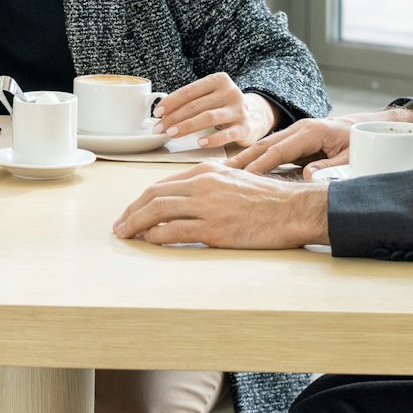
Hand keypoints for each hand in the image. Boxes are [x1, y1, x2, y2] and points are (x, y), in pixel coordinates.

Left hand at [112, 163, 327, 248]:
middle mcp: (203, 184)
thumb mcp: (232, 180)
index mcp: (205, 171)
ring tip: (126, 234)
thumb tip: (181, 202)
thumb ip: (207, 187)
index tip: (131, 212)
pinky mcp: (215, 229)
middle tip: (119, 225)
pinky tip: (150, 241)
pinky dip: (157, 237)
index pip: (162, 184)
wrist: (292, 209)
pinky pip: (175, 231)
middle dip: (131, 211)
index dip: (141, 200)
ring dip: (136, 224)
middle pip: (153, 195)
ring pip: (158, 211)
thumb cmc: (267, 199)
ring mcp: (208, 206)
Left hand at [153, 72, 276, 148]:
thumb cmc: (223, 106)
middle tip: (158, 128)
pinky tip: (198, 142)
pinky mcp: (244, 128)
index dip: (171, 102)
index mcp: (218, 80)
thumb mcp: (211, 96)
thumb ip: (192, 100)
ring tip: (171, 134)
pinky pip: (225, 134)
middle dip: (173, 117)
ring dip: (187, 127)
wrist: (256, 116)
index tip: (157, 113)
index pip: (190, 91)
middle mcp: (230, 92)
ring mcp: (238, 110)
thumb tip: (162, 112)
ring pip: (208, 118)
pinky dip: (211, 139)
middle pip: (196, 105)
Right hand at [227, 106, 412, 176]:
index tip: (244, 176)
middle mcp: (299, 129)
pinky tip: (243, 170)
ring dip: (246, 159)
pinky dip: (257, 159)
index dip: (262, 163)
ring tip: (225, 172)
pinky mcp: (296, 141)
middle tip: (222, 172)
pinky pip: (273, 150)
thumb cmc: (360, 144)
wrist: (367, 129)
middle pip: (266, 145)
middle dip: (244, 159)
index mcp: (311, 132)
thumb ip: (329, 167)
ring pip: (266, 146)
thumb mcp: (351, 158)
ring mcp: (296, 133)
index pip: (280, 149)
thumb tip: (305, 176)